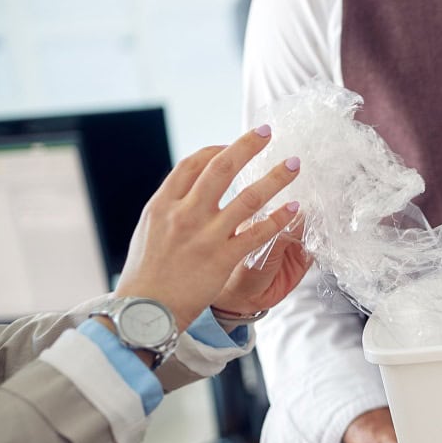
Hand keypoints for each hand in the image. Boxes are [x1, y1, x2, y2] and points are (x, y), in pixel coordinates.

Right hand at [114, 126, 301, 330]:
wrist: (146, 310)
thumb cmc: (147, 273)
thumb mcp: (149, 229)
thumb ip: (171, 207)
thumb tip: (190, 189)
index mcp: (163, 204)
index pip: (192, 163)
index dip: (216, 149)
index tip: (234, 144)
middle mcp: (184, 214)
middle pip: (221, 168)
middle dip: (247, 146)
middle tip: (267, 132)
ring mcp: (205, 235)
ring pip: (248, 198)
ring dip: (275, 178)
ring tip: (294, 164)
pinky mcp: (223, 258)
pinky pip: (258, 233)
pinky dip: (279, 218)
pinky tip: (295, 208)